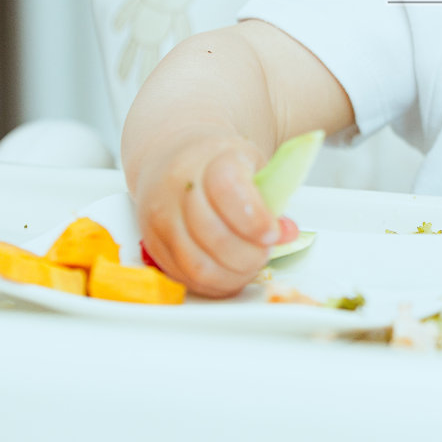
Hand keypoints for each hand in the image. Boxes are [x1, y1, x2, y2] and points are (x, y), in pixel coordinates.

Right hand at [132, 134, 297, 297]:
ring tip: (250, 264)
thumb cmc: (219, 163)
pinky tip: (231, 273)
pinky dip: (214, 283)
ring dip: (232, 274)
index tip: (273, 233)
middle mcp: (178, 188)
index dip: (254, 219)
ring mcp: (162, 219)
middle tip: (265, 253)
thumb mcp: (254, 164)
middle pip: (213, 235)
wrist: (172, 158)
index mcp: (211, 159)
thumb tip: (288, 233)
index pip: (228, 190)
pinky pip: (185, 277)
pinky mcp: (153, 245)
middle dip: (248, 254)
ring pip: (197, 264)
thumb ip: (276, 195)